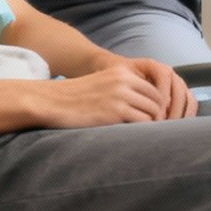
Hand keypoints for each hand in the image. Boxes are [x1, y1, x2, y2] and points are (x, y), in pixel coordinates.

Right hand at [32, 57, 193, 127]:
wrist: (52, 101)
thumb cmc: (76, 98)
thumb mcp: (103, 85)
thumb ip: (123, 90)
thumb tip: (144, 108)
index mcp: (122, 72)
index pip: (153, 90)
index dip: (156, 107)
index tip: (152, 121)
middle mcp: (124, 80)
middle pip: (157, 101)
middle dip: (158, 117)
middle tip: (154, 132)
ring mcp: (121, 95)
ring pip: (153, 113)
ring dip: (152, 126)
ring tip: (145, 137)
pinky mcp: (116, 112)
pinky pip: (143, 123)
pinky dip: (143, 132)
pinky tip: (135, 138)